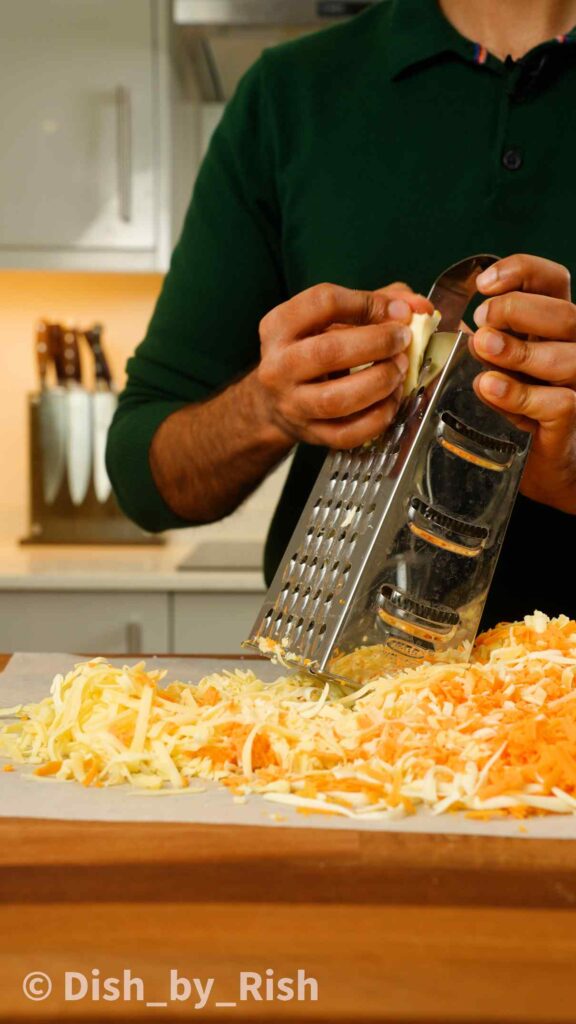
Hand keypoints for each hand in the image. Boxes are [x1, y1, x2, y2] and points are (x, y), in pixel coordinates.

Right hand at [257, 282, 431, 448]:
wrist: (278, 400)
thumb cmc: (313, 350)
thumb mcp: (333, 317)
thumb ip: (376, 303)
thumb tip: (417, 306)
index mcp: (279, 326)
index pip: (323, 303)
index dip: (367, 303)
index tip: (396, 310)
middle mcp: (278, 366)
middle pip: (328, 352)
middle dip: (377, 343)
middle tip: (402, 340)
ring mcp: (292, 405)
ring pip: (337, 399)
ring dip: (380, 382)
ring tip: (399, 370)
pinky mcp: (310, 434)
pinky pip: (348, 433)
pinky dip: (378, 417)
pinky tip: (391, 400)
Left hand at [473, 254, 575, 512]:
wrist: (541, 464)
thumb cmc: (518, 406)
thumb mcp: (500, 363)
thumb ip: (484, 336)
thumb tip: (440, 318)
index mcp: (556, 325)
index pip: (553, 281)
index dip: (522, 271)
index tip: (484, 283)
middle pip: (564, 313)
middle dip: (517, 309)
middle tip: (481, 318)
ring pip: (563, 355)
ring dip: (517, 348)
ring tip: (482, 346)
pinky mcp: (573, 417)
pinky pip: (556, 401)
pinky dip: (518, 393)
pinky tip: (489, 386)